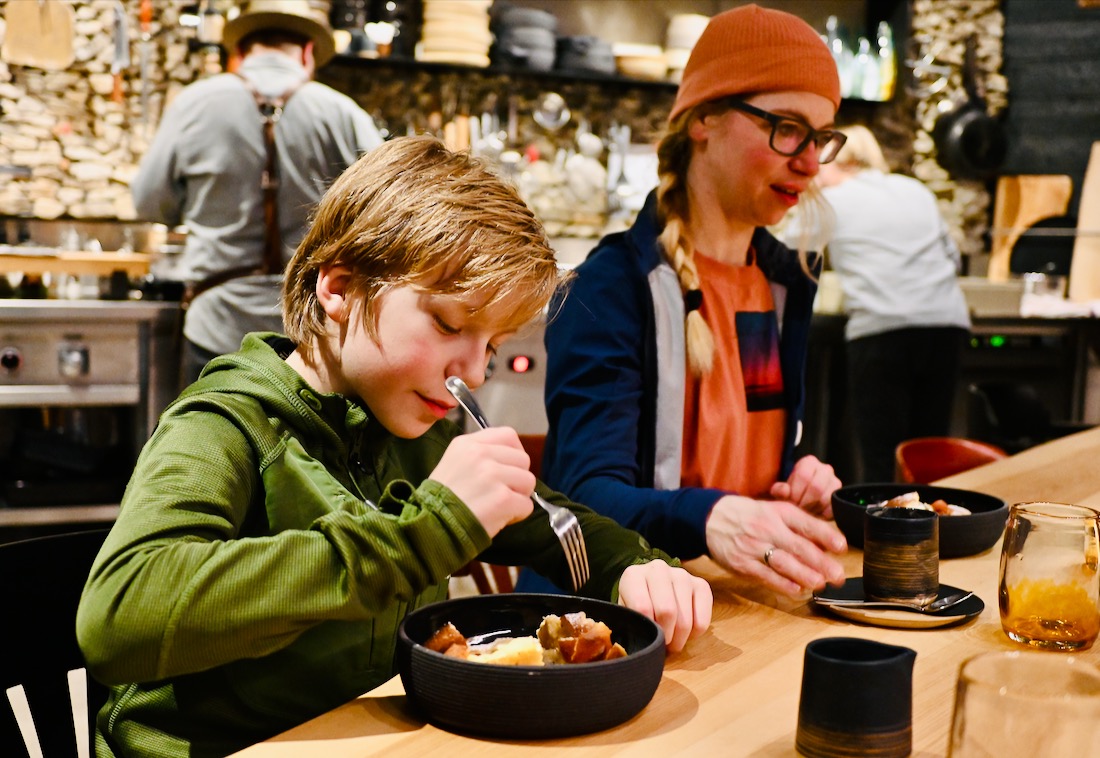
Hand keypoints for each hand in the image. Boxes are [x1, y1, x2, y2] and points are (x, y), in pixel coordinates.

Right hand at [429, 427, 534, 535]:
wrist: (431, 528)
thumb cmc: (441, 501)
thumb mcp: (453, 463)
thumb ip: (480, 455)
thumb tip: (510, 460)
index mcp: (467, 444)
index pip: (508, 435)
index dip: (514, 453)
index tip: (508, 468)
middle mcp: (480, 454)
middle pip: (523, 459)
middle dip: (517, 478)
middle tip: (500, 493)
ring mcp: (492, 475)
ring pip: (528, 481)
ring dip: (518, 497)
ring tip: (498, 506)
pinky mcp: (502, 498)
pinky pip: (527, 505)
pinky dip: (517, 515)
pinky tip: (499, 517)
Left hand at [618, 561, 711, 653]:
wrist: (652, 590)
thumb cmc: (636, 606)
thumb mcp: (626, 613)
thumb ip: (630, 623)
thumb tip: (637, 643)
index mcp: (633, 575)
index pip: (642, 607)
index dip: (648, 629)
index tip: (648, 638)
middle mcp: (658, 570)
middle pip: (667, 611)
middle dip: (665, 636)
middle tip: (662, 643)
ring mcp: (682, 575)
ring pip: (685, 619)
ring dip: (679, 638)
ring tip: (673, 641)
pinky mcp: (701, 585)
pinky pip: (702, 621)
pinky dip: (694, 634)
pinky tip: (686, 631)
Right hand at [705, 495, 846, 597]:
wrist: (710, 518)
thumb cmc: (748, 516)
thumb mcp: (773, 511)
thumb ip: (797, 526)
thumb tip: (825, 545)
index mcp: (778, 512)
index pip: (806, 523)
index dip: (825, 535)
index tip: (841, 546)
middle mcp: (766, 528)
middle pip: (798, 546)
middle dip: (821, 562)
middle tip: (838, 574)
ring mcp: (753, 547)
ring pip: (783, 562)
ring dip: (804, 575)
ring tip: (820, 583)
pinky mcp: (742, 563)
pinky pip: (765, 576)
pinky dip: (782, 584)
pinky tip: (796, 589)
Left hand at [770, 455, 840, 518]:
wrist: (803, 502)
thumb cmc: (791, 494)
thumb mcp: (781, 491)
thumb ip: (779, 490)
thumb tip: (785, 490)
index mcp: (808, 462)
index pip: (804, 476)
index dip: (796, 492)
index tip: (792, 502)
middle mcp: (825, 469)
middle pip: (816, 487)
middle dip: (805, 502)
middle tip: (799, 510)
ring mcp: (835, 482)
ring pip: (826, 497)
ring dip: (814, 509)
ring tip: (805, 513)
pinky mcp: (841, 496)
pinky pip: (834, 507)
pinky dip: (823, 514)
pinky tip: (815, 515)